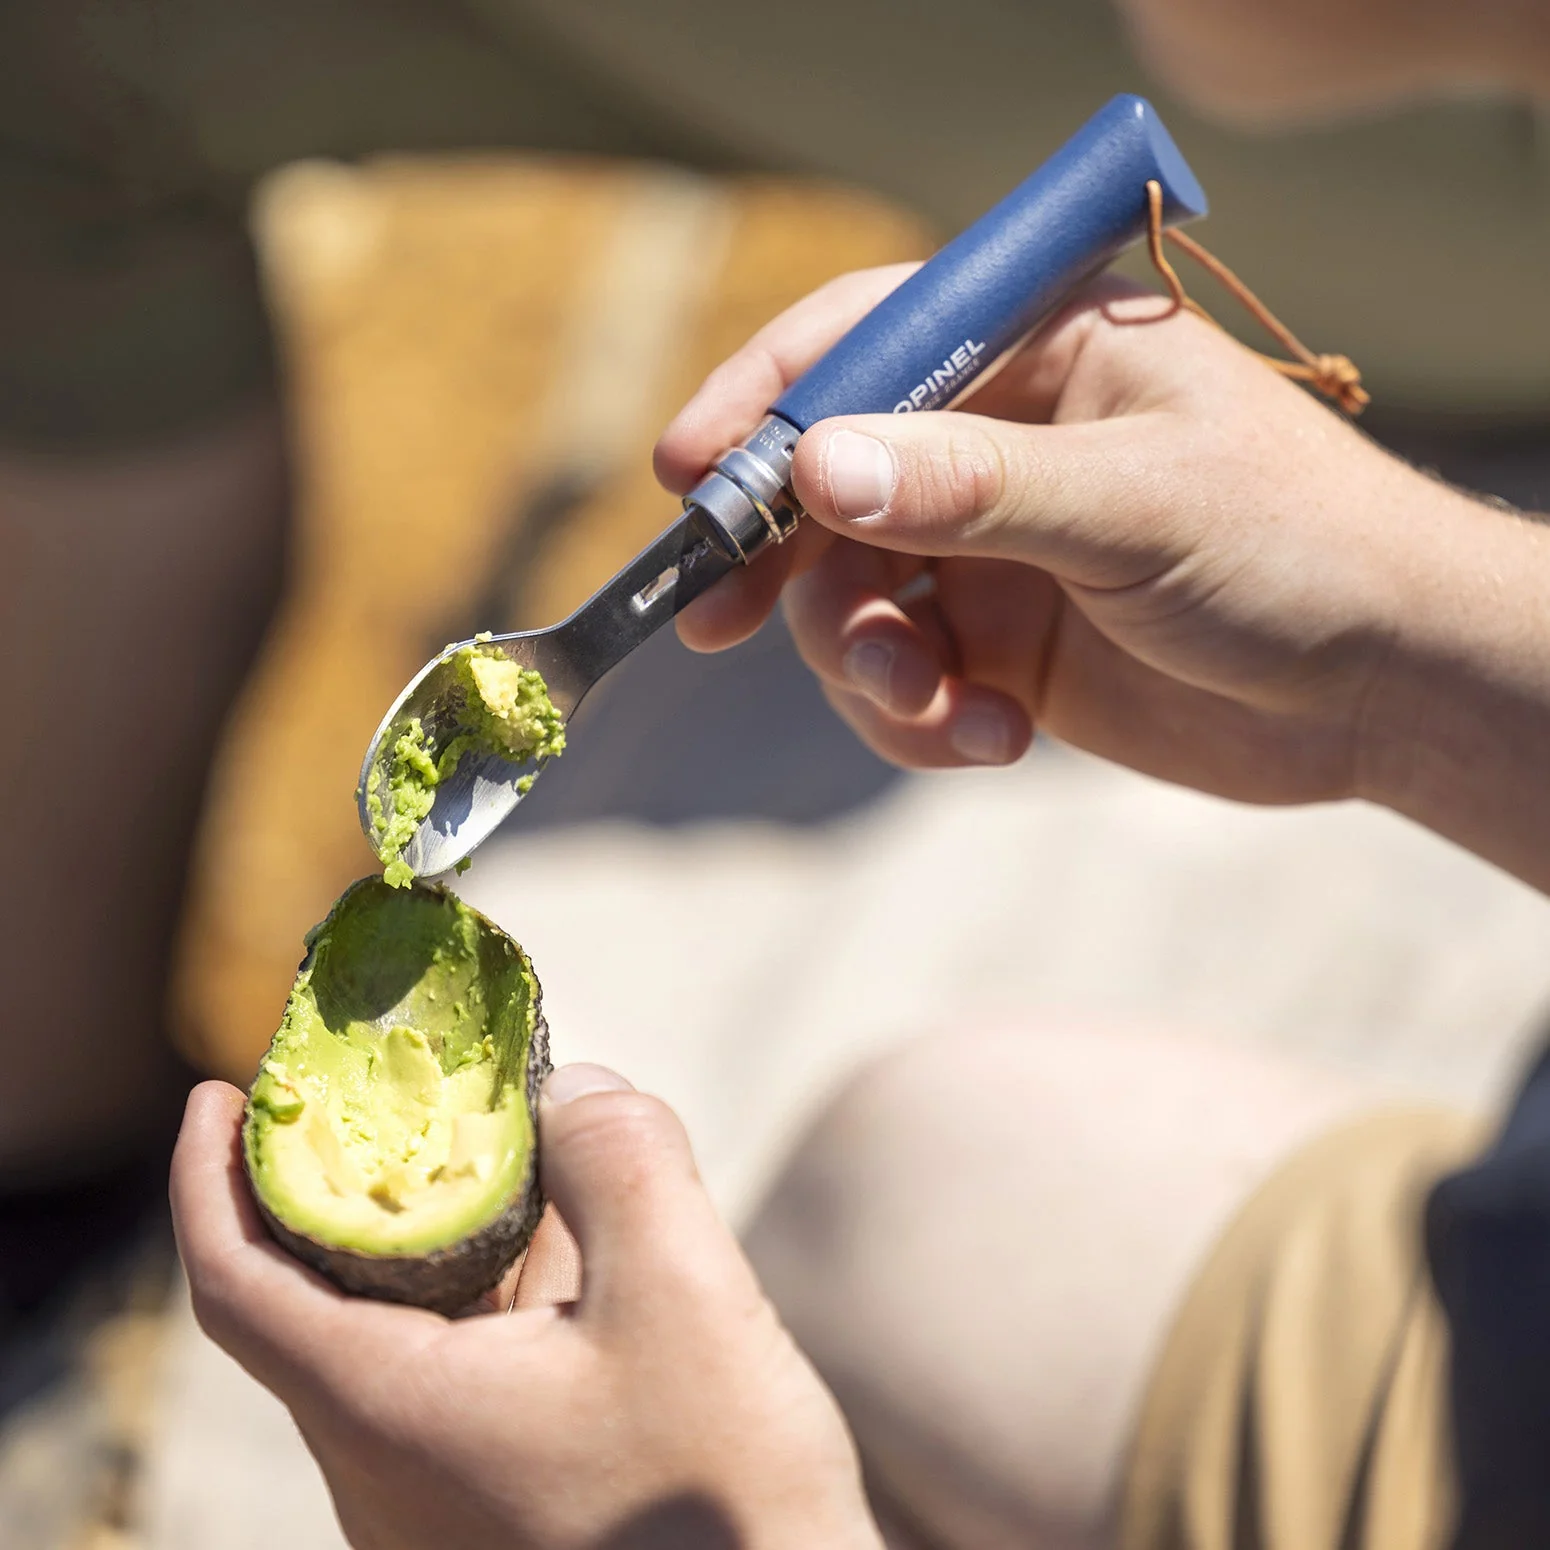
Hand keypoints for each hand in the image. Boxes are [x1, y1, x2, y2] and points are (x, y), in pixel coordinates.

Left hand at [171, 1068, 881, 1549]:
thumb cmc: (722, 1503)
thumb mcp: (683, 1294)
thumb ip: (620, 1159)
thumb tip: (574, 1085)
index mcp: (388, 1413)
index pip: (235, 1283)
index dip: (209, 1177)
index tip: (216, 1093)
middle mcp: (385, 1469)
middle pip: (314, 1299)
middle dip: (343, 1183)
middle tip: (384, 1091)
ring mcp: (439, 1502)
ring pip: (398, 1336)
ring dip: (433, 1235)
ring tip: (501, 1149)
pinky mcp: (497, 1512)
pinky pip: (459, 1376)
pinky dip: (488, 1292)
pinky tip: (570, 1247)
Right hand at [655, 267, 1492, 808]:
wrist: (1379, 688)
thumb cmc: (1292, 547)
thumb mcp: (1129, 504)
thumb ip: (970, 485)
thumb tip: (814, 468)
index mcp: (1038, 351)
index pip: (864, 341)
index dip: (764, 401)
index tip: (687, 476)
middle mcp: (998, 442)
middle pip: (828, 485)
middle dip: (781, 564)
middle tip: (717, 622)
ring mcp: (991, 550)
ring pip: (852, 601)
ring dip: (871, 668)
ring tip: (942, 708)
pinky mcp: (998, 647)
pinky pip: (902, 682)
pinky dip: (922, 721)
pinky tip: (994, 743)